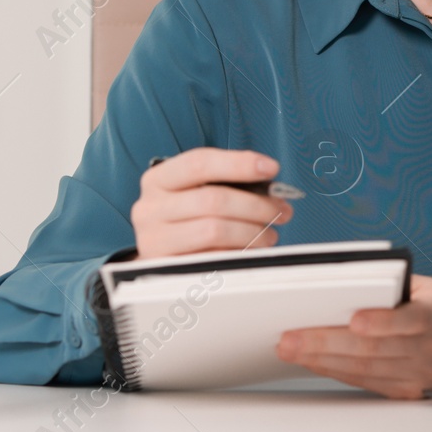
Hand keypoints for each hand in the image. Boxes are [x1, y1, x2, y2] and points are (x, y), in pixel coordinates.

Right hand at [130, 148, 292, 257]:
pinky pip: (211, 259)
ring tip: (270, 234)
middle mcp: (149, 208)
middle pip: (212, 199)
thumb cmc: (187, 217)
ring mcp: (154, 241)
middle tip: (282, 210)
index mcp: (158, 180)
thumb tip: (272, 187)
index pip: (199, 163)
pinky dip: (238, 253)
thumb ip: (228, 184)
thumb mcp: (197, 192)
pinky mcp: (166, 269)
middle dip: (256, 204)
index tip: (271, 168)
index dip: (238, 163)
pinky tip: (252, 251)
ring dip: (252, 231)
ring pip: (214, 230)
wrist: (160, 254)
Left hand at [275, 275, 431, 399]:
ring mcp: (422, 375)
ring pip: (366, 369)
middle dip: (327, 343)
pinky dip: (337, 371)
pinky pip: (367, 382)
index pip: (415, 319)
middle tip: (290, 339)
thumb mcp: (430, 286)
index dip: (385, 321)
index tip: (355, 319)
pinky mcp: (409, 391)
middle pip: (376, 349)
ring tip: (291, 349)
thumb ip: (393, 287)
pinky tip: (314, 362)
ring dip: (323, 360)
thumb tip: (341, 286)